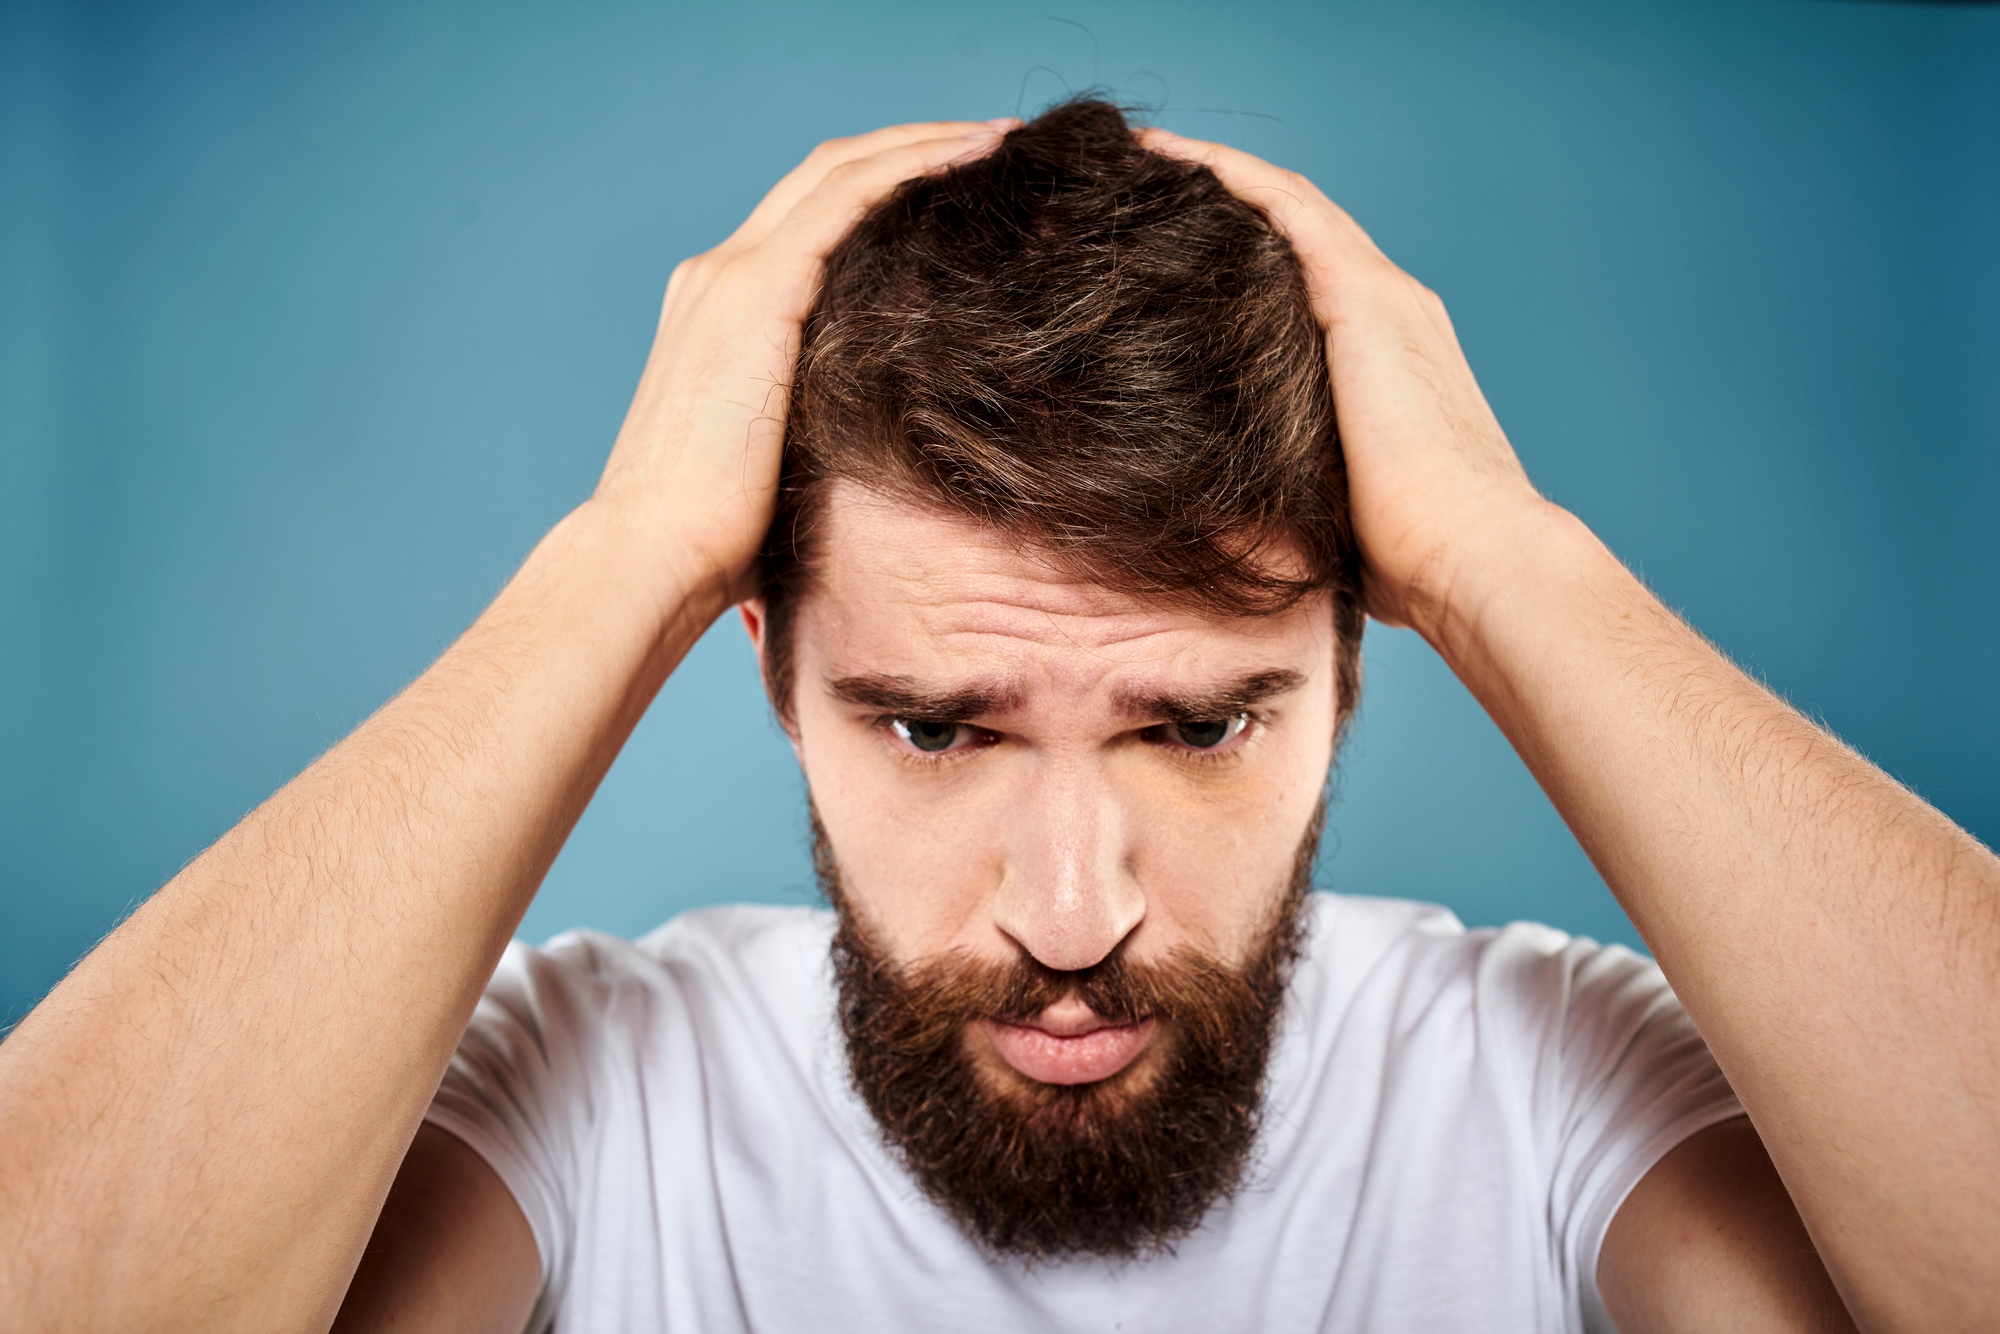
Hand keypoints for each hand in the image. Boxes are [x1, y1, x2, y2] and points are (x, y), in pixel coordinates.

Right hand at [592, 118, 1016, 611]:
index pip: (811, 216)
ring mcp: (733, 277)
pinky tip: (971, 159)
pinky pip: (846, 200)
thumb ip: (818, 422)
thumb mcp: (778, 459)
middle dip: (913, 145)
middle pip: (829, 173)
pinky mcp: (757, 293)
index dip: (886, 185)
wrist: (654, 552)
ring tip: (1000, 137)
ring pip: (841, 169)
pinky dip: (909, 168)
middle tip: (997, 142)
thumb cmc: (716, 539)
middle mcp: (720, 275)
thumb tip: (882, 446)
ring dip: (925, 142)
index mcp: (721, 311)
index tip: (959, 186)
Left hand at [1139, 129, 1548, 635]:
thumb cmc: (1409, 559)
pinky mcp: (1364, 299)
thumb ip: (1290, 478)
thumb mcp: (1332, 503)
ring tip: (1146, 157)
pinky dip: (1231, 177)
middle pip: (1295, 228)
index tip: (1179, 244)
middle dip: (1225, 199)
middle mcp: (1391, 308)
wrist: (1470, 555)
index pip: (1307, 278)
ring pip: (1288, 205)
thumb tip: (1224, 513)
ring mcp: (1382, 296)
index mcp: (1387, 355)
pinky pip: (1286, 210)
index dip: (1247, 250)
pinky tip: (1175, 161)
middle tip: (1148, 183)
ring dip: (1217, 172)